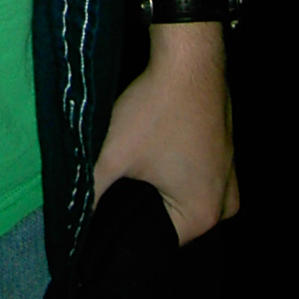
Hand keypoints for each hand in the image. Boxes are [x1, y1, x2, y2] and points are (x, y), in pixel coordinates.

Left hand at [92, 27, 238, 243]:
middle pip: (172, 220)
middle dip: (142, 205)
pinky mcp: (225, 152)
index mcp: (203, 216)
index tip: (105, 209)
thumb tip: (70, 217)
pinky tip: (153, 151)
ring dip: (158, 185)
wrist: (188, 58)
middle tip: (116, 183)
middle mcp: (224, 204)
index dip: (125, 227)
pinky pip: (196, 176)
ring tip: (131, 166)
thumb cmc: (156, 108)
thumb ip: (90, 192)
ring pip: (184, 196)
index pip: (156, 241)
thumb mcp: (114, 154)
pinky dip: (175, 169)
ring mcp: (229, 176)